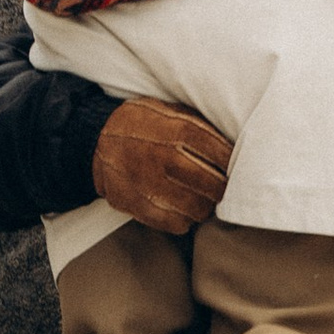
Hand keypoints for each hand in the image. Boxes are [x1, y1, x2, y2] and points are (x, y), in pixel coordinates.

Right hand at [92, 96, 231, 230]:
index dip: (231, 164)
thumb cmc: (144, 123)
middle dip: (222, 189)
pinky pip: (172, 223)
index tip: (234, 168)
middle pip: (212, 185)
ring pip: (195, 208)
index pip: (221, 154)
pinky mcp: (133, 203)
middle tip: (221, 188)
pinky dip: (184, 220)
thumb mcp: (171, 110)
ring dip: (205, 207)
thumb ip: (200, 125)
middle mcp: (163, 156)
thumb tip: (235, 144)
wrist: (98, 137)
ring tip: (203, 200)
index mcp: (177, 129)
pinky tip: (183, 210)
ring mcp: (147, 182)